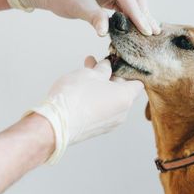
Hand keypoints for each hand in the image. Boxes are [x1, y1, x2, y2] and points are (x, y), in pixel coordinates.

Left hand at [6, 0, 160, 35]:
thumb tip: (105, 32)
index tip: (144, 29)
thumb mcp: (76, 7)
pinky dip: (132, 14)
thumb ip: (94, 18)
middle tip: (151, 31)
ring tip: (150, 30)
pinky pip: (125, 2)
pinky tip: (138, 26)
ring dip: (140, 13)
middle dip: (143, 11)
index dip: (136, 12)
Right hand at [27, 56, 143, 163]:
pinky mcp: (98, 129)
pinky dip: (96, 100)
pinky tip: (81, 89)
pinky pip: (102, 111)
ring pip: (110, 100)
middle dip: (110, 77)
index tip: (117, 63)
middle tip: (96, 64)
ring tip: (85, 73)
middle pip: (123, 91)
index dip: (128, 71)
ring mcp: (110, 123)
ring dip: (101, 87)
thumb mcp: (90, 74)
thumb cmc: (75, 97)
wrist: (55, 124)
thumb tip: (106, 66)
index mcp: (126, 97)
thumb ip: (102, 69)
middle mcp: (122, 113)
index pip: (137, 83)